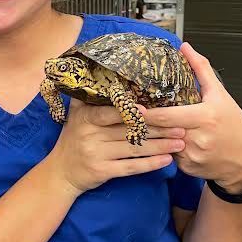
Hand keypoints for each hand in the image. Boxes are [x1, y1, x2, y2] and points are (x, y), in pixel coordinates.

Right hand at [47, 99, 185, 195]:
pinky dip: (150, 164)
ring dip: (160, 146)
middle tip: (180, 125)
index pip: (110, 112)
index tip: (150, 108)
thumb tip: (100, 69)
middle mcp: (90, 135)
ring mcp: (96, 154)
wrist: (60, 173)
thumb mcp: (76, 116)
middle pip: (128, 130)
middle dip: (157, 128)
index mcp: (85, 117)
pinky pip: (131, 167)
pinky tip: (167, 160)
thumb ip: (88, 97)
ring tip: (180, 142)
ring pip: (133, 149)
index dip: (129, 110)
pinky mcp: (102, 172)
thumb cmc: (73, 140)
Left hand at [140, 42, 241, 192]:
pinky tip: (168, 141)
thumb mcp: (220, 95)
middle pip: (160, 130)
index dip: (145, 113)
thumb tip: (186, 48)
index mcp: (205, 117)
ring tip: (146, 127)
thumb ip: (201, 70)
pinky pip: (169, 156)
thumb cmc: (234, 126)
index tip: (130, 107)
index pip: (166, 116)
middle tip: (130, 115)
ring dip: (155, 136)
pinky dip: (166, 148)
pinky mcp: (188, 168)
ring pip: (162, 144)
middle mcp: (197, 138)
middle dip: (143, 124)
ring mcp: (192, 156)